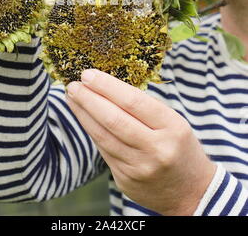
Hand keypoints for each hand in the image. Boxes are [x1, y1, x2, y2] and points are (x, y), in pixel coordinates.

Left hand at [66, 69, 216, 215]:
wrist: (192, 192)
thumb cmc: (180, 147)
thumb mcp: (174, 122)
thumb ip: (144, 108)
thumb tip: (106, 87)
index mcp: (172, 127)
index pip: (133, 102)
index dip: (107, 86)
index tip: (89, 74)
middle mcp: (156, 149)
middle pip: (114, 120)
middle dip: (88, 99)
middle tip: (73, 84)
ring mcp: (140, 168)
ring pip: (103, 136)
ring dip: (83, 114)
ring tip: (72, 98)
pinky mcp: (126, 180)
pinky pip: (103, 151)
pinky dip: (91, 131)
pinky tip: (83, 118)